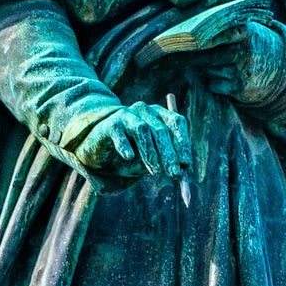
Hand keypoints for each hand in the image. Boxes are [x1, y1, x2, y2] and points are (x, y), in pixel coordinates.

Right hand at [72, 101, 191, 187]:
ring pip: (143, 130)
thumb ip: (165, 163)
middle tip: (174, 174)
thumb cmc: (130, 153)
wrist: (100, 147)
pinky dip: (125, 146)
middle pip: (161, 129)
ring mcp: (127, 115)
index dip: (183, 143)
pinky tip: (128, 157)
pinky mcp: (111, 124)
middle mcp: (145, 110)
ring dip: (151, 154)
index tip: (186, 164)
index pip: (176, 122)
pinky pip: (120, 134)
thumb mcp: (151, 159)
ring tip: (156, 173)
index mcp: (159, 115)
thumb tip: (182, 173)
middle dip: (169, 154)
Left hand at [153, 0, 285, 103]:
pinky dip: (214, 81)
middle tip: (172, 54)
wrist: (279, 68)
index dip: (197, 38)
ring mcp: (243, 70)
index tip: (180, 38)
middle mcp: (245, 51)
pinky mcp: (241, 88)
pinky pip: (214, 84)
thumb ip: (227, 15)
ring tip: (214, 63)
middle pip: (208, 54)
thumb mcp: (247, 25)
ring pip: (210, 69)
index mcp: (245, 31)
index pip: (217, 34)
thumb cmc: (254, 42)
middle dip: (190, 56)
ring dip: (207, 68)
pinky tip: (225, 76)